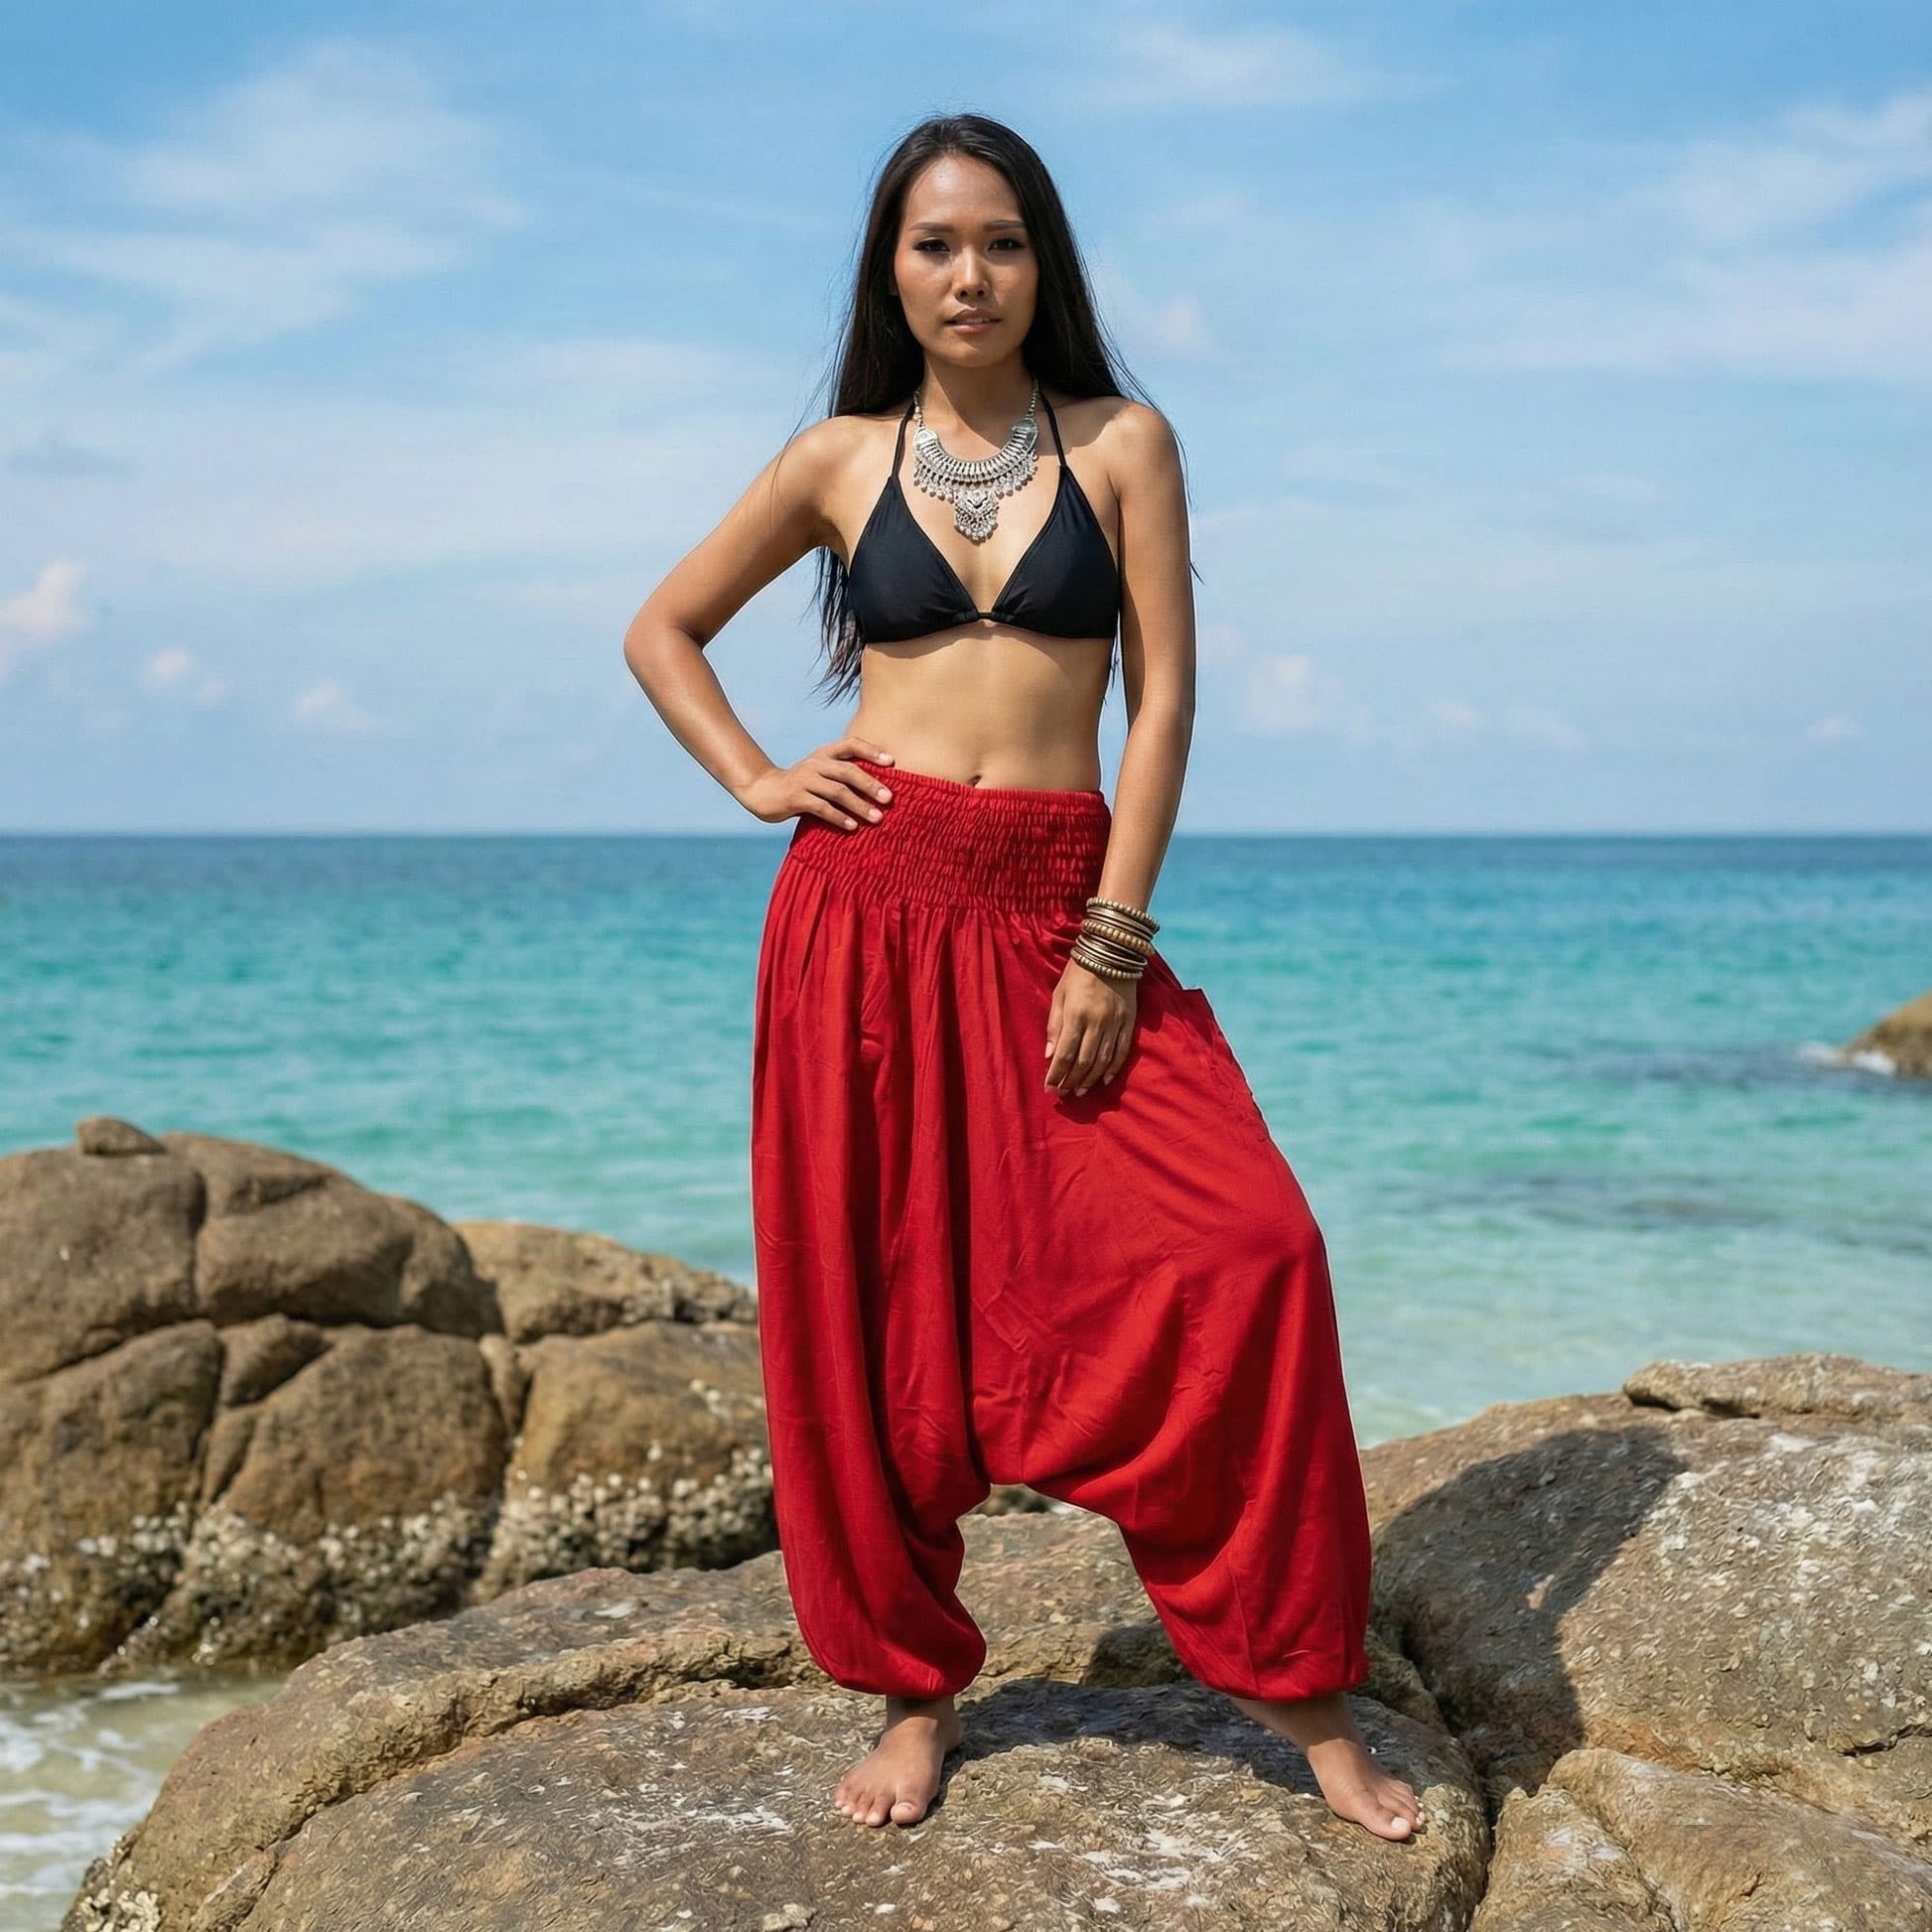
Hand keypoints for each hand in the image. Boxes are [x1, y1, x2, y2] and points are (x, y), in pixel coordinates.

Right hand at [735, 735, 894, 829]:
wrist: (763, 791)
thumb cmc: (801, 785)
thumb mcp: (820, 772)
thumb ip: (841, 775)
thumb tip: (879, 788)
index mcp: (824, 753)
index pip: (851, 744)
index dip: (871, 751)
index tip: (891, 762)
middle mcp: (815, 763)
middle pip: (848, 771)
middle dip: (871, 784)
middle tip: (889, 798)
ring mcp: (805, 780)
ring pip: (838, 792)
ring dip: (859, 805)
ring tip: (877, 817)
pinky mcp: (795, 798)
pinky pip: (822, 808)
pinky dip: (839, 818)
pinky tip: (853, 827)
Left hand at [1046, 961, 1137, 1094]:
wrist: (1111, 951)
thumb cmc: (1078, 972)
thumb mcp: (1059, 994)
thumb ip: (1054, 1025)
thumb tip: (1050, 1055)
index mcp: (1076, 1014)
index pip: (1065, 1053)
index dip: (1057, 1074)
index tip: (1050, 1088)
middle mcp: (1097, 1021)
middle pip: (1083, 1061)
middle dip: (1071, 1081)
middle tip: (1063, 1094)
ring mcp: (1115, 1023)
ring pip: (1102, 1060)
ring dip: (1090, 1079)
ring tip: (1080, 1091)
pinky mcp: (1129, 1021)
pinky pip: (1122, 1051)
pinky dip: (1113, 1068)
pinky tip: (1104, 1079)